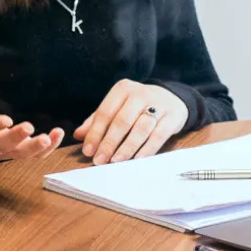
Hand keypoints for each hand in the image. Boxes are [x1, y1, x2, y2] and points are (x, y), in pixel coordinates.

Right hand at [0, 73, 63, 162]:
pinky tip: (59, 135)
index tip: (6, 120)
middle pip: (3, 145)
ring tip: (53, 136)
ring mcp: (1, 151)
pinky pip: (31, 155)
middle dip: (17, 138)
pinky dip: (46, 149)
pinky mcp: (13, 153)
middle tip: (31, 128)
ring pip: (20, 154)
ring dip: (37, 147)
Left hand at [73, 81, 188, 164]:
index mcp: (123, 89)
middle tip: (100, 160)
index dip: (95, 133)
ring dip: (127, 147)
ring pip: (141, 128)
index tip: (88, 151)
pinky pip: (158, 135)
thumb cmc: (137, 106)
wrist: (172, 99)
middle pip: (122, 121)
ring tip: (116, 161)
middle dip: (109, 142)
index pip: (105, 112)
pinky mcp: (172, 117)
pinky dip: (147, 149)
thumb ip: (97, 120)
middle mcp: (140, 94)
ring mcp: (158, 104)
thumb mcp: (117, 107)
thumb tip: (78, 135)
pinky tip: (137, 159)